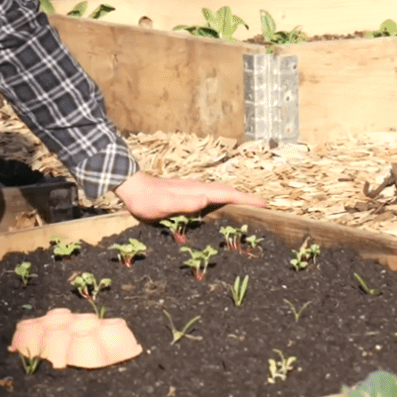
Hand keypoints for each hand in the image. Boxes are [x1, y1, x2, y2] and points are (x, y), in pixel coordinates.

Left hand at [112, 171, 264, 223]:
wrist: (132, 187)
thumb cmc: (146, 200)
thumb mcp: (163, 206)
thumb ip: (183, 203)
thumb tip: (206, 199)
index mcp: (197, 191)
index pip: (227, 194)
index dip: (246, 200)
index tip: (264, 205)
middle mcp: (199, 188)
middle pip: (229, 192)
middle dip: (247, 199)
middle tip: (264, 209)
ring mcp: (194, 189)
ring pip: (221, 193)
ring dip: (237, 199)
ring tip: (250, 209)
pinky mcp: (188, 193)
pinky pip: (213, 196)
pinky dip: (225, 201)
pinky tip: (223, 208)